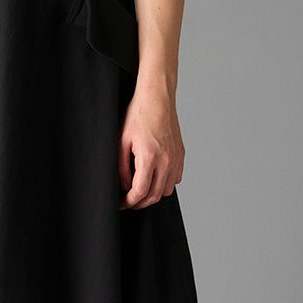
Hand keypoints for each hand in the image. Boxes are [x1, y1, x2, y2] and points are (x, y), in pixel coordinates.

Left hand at [118, 84, 184, 208]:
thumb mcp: (122, 141)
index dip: (129, 202)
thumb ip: (122, 167)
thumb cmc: (137, 115)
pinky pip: (175, 179)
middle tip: (128, 202)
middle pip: (154, 196)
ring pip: (166, 190)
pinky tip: (153, 177)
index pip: (140, 191)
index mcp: (150, 156)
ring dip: (153, 194)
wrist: (157, 98)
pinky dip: (164, 184)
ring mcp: (176, 158)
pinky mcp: (181, 154)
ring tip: (139, 189)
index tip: (121, 204)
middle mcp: (166, 160)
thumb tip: (125, 186)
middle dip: (139, 203)